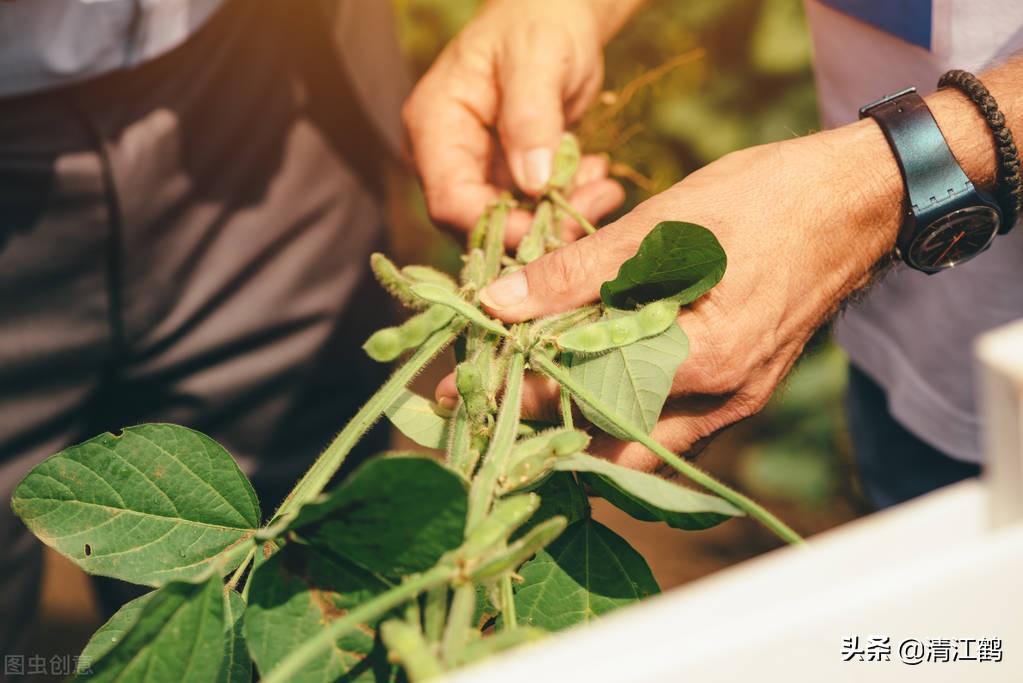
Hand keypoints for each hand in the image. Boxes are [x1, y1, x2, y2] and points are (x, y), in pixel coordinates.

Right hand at [403, 0, 627, 243]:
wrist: (552, 15)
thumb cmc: (536, 23)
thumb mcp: (537, 58)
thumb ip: (531, 117)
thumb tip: (533, 183)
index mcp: (435, 125)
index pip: (450, 202)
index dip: (498, 227)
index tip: (553, 223)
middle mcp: (447, 157)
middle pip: (480, 224)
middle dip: (540, 225)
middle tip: (595, 201)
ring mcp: (477, 170)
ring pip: (512, 224)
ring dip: (562, 214)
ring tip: (602, 184)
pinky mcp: (507, 177)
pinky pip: (534, 210)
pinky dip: (568, 201)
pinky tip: (595, 175)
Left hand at [439, 122, 902, 469]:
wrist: (857, 202)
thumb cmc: (768, 201)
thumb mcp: (665, 225)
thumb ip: (579, 272)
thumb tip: (498, 303)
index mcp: (702, 363)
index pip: (584, 398)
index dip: (515, 393)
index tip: (457, 394)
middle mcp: (721, 402)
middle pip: (608, 438)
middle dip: (542, 425)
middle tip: (485, 400)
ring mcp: (737, 402)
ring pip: (639, 438)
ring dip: (580, 421)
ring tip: (523, 393)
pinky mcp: (741, 389)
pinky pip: (670, 421)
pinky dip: (622, 407)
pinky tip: (588, 382)